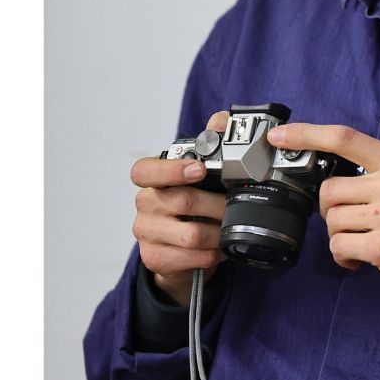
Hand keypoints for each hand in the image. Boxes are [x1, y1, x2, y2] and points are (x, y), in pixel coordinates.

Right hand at [129, 109, 231, 306]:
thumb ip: (210, 143)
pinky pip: (192, 257)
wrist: (182, 254)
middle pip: (181, 202)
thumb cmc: (191, 210)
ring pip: (190, 234)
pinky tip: (218, 250)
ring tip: (229, 231)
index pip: (145, 171)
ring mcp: (145, 232)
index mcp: (152, 180)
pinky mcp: (154, 258)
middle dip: (216, 205)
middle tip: (235, 207)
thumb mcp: (201, 177)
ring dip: (218, 233)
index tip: (198, 169)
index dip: (171, 169)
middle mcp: (144, 204)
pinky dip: (212, 255)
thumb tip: (222, 121)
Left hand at [266, 121, 379, 312]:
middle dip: (331, 213)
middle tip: (353, 225)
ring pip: (331, 220)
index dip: (306, 134)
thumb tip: (332, 178)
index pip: (344, 137)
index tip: (278, 136)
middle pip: (328, 190)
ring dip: (340, 237)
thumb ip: (379, 174)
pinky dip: (344, 257)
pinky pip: (339, 247)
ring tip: (363, 244)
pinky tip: (362, 260)